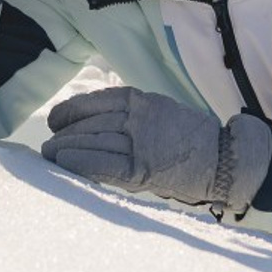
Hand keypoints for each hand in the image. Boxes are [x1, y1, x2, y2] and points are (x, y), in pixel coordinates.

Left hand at [42, 86, 271, 211]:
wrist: (224, 160)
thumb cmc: (192, 138)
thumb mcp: (162, 111)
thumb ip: (133, 114)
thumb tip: (96, 123)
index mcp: (143, 100)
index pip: (97, 100)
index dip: (71, 110)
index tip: (56, 120)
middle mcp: (139, 117)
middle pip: (90, 122)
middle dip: (64, 133)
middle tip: (47, 144)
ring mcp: (141, 143)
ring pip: (92, 141)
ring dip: (65, 149)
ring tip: (49, 156)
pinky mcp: (142, 170)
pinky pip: (103, 165)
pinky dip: (80, 164)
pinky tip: (63, 165)